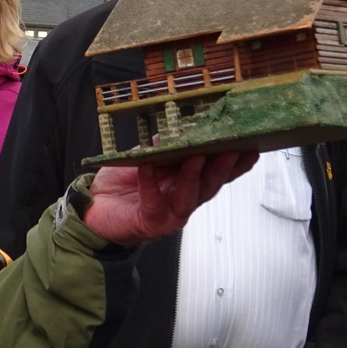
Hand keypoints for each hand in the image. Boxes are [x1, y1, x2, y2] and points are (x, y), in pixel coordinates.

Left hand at [83, 151, 257, 245]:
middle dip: (224, 167)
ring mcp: (170, 213)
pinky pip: (154, 201)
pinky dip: (151, 184)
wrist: (94, 207)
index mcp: (186, 183)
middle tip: (234, 148)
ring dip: (196, 175)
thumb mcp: (146, 157)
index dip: (236, 163)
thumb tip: (181, 126)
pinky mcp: (151, 221)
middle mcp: (183, 199)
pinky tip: (148, 167)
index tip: (251, 146)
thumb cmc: (122, 184)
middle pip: (211, 184)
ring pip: (191, 196)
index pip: (217, 172)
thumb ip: (163, 146)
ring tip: (198, 156)